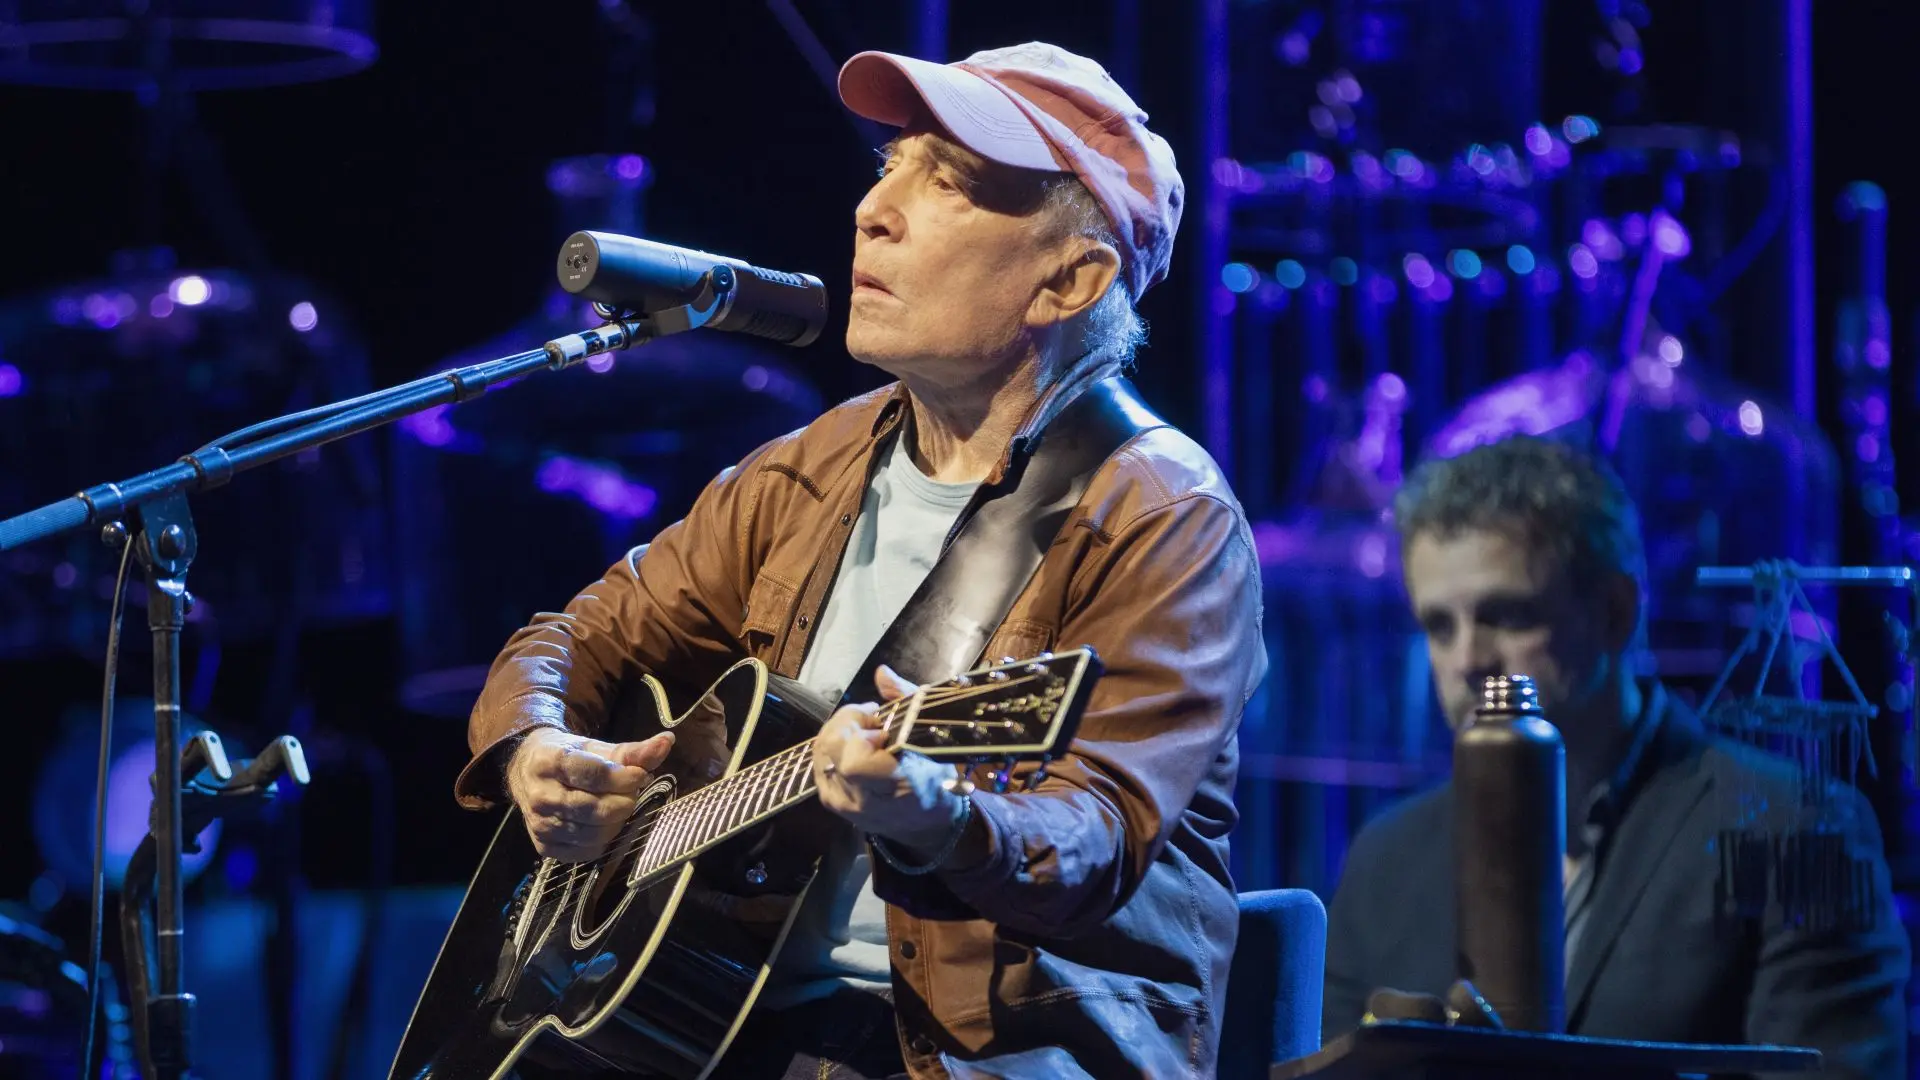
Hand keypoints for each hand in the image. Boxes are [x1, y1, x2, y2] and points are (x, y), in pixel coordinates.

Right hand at [507, 727, 674, 862]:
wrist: (528, 772)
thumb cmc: (570, 756)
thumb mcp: (597, 747)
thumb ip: (633, 750)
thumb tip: (667, 742)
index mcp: (549, 762)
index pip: (593, 775)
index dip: (623, 777)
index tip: (641, 775)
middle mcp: (540, 796)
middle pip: (595, 809)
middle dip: (624, 800)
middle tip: (630, 790)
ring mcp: (540, 824)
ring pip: (594, 834)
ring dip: (617, 821)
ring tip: (617, 804)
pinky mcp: (545, 847)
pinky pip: (587, 851)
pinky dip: (604, 840)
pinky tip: (603, 823)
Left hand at [814, 665, 962, 855]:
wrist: (927, 824)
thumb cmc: (934, 776)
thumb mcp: (931, 736)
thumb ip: (905, 700)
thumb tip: (881, 673)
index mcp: (894, 787)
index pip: (854, 761)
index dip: (861, 733)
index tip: (882, 725)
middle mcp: (860, 800)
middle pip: (829, 747)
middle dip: (849, 721)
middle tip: (873, 721)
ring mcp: (841, 803)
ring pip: (820, 750)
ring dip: (841, 731)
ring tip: (866, 733)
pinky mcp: (829, 801)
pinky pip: (819, 761)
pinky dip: (835, 745)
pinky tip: (855, 745)